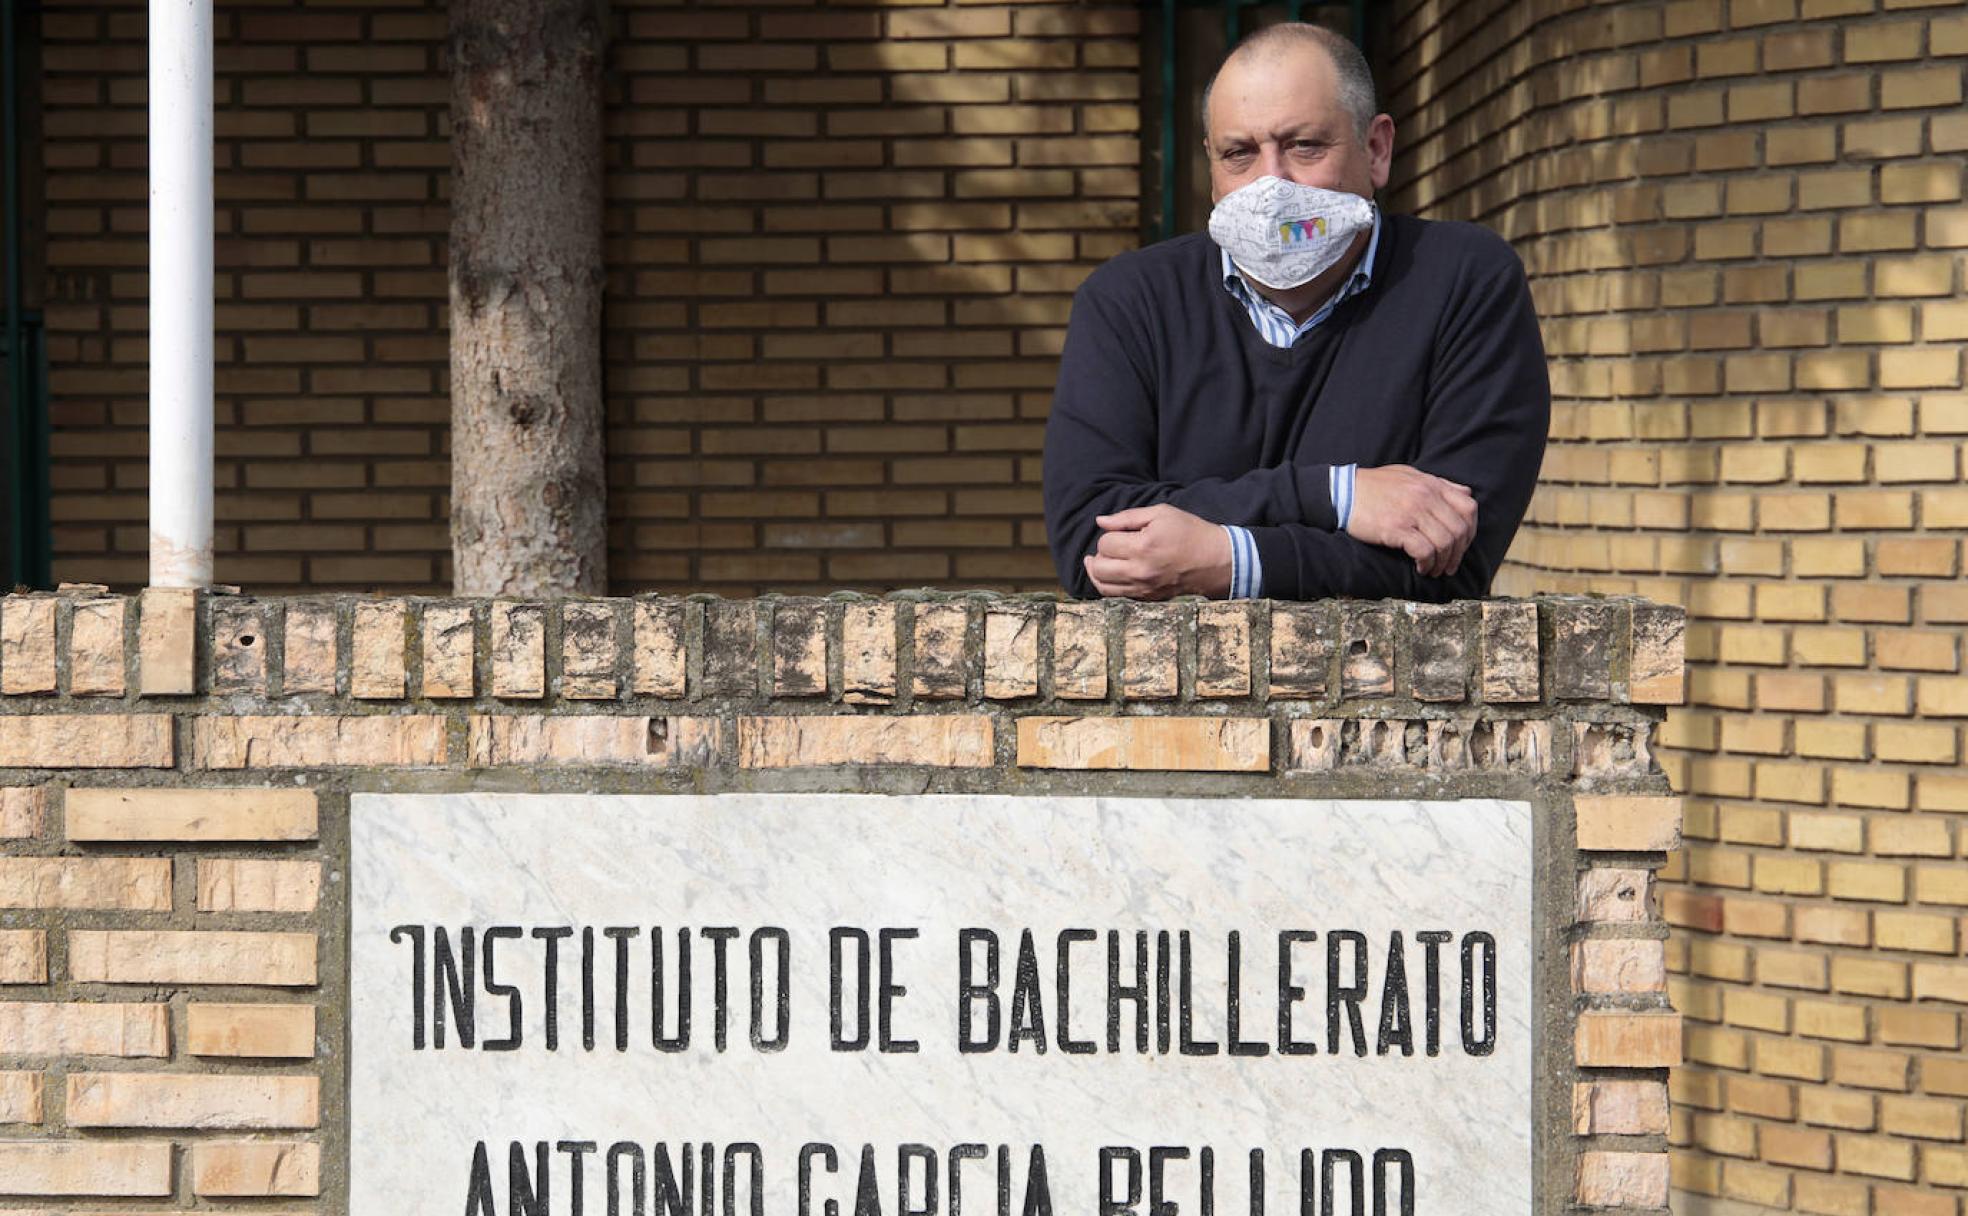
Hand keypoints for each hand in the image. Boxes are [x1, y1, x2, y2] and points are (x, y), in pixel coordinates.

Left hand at [1084, 504, 1231, 599]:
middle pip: (1099, 567)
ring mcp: (1143, 587)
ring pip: (1103, 585)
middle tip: (1109, 546)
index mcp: (1144, 546)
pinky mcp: (1147, 598)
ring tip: (1099, 561)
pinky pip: (1115, 596)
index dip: (1109, 535)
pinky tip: (1110, 575)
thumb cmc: (1190, 532)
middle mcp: (1140, 570)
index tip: (1120, 532)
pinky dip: (1108, 585)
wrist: (1216, 561)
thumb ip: (1127, 517)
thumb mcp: (1161, 513)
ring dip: (1097, 572)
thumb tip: (1100, 521)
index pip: (1105, 543)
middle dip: (1099, 554)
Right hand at [1347, 465, 1477, 577]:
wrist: (1342, 491)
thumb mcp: (1408, 475)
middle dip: (1458, 552)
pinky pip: (1424, 551)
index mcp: (1431, 484)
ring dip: (1443, 562)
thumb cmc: (1373, 485)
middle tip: (1450, 565)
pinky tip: (1421, 568)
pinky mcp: (1396, 528)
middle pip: (1459, 529)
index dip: (1470, 531)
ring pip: (1445, 543)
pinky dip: (1427, 563)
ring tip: (1435, 570)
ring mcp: (1412, 512)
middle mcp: (1426, 497)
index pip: (1468, 508)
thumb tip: (1465, 493)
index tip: (1462, 545)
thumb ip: (1437, 483)